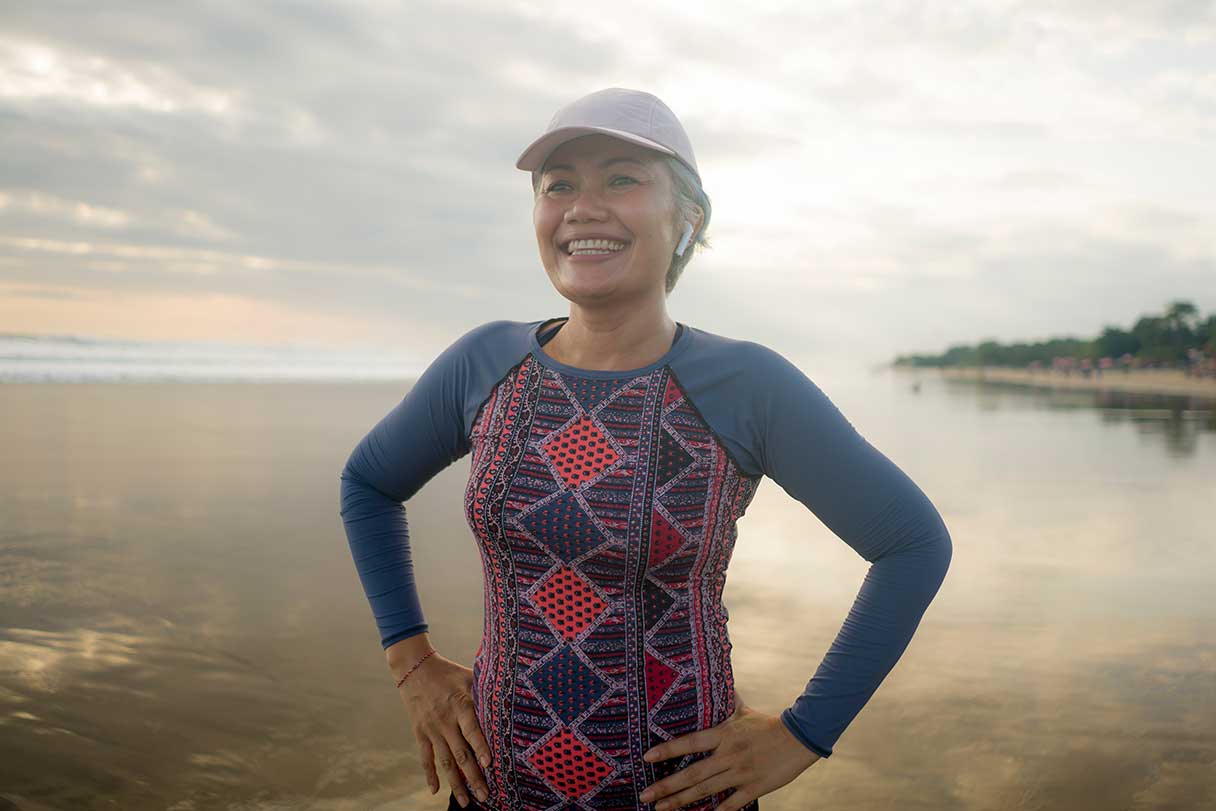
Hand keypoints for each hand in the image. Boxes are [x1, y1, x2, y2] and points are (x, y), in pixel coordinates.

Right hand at [395, 651, 491, 807]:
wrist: (414, 668)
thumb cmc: (449, 672)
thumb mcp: (469, 676)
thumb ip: (486, 691)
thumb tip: (512, 696)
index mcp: (460, 704)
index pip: (472, 729)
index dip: (480, 746)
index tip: (489, 764)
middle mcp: (445, 720)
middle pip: (461, 753)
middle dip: (473, 776)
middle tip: (485, 796)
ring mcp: (432, 728)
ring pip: (445, 761)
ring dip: (455, 783)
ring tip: (465, 802)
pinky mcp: (420, 732)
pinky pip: (426, 757)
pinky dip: (430, 774)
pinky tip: (435, 790)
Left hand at [637, 704, 820, 810]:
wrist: (800, 737)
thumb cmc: (768, 724)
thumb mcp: (743, 711)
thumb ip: (727, 702)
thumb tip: (718, 680)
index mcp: (724, 734)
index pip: (690, 742)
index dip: (668, 750)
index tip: (647, 757)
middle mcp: (729, 755)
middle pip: (692, 773)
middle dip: (667, 786)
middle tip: (645, 796)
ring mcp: (741, 773)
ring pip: (706, 791)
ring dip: (682, 801)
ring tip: (661, 809)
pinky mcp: (755, 788)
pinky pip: (731, 804)